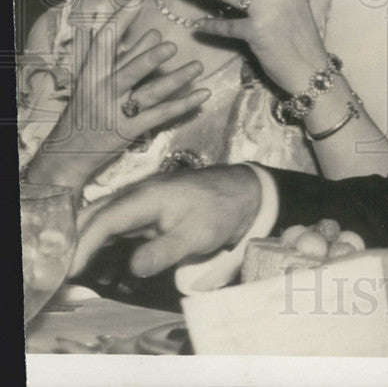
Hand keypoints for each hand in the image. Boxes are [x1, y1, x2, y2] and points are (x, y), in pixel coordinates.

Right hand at [25, 10, 210, 193]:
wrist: (68, 153)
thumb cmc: (85, 109)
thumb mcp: (96, 80)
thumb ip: (124, 56)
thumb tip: (154, 32)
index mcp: (91, 75)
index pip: (105, 43)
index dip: (120, 20)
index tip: (135, 0)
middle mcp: (102, 92)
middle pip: (129, 71)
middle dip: (149, 58)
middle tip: (171, 45)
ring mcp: (117, 113)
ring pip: (149, 93)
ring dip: (175, 80)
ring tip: (197, 67)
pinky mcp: (131, 131)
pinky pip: (161, 115)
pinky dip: (183, 104)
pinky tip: (203, 94)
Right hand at [70, 165, 261, 277]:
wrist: (244, 192)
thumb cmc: (222, 210)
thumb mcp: (198, 234)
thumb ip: (165, 251)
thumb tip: (134, 267)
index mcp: (146, 197)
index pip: (104, 220)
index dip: (83, 246)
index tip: (70, 271)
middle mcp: (137, 194)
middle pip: (94, 215)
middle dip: (74, 241)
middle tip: (64, 273)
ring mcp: (141, 200)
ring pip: (102, 217)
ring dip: (86, 240)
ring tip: (76, 270)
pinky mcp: (147, 208)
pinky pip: (116, 222)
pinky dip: (102, 239)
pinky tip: (99, 260)